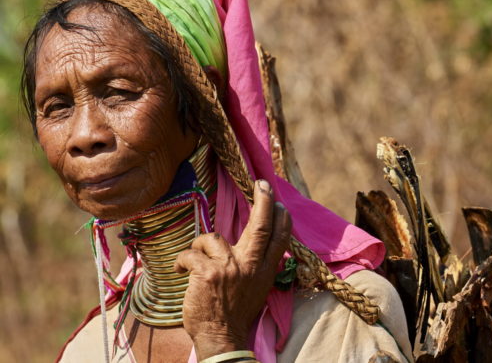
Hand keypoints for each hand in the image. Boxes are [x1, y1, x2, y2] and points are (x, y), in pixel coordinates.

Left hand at [174, 180, 291, 359]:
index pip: (279, 238)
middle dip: (263, 201)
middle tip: (262, 184)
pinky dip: (182, 259)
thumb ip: (258, 265)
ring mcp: (229, 268)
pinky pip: (191, 253)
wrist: (222, 337)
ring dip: (199, 244)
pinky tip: (181, 269)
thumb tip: (259, 244)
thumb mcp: (258, 288)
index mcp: (264, 270)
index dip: (280, 218)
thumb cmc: (236, 312)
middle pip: (260, 226)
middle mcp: (250, 266)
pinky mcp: (207, 273)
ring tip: (195, 255)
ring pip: (213, 238)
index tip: (279, 202)